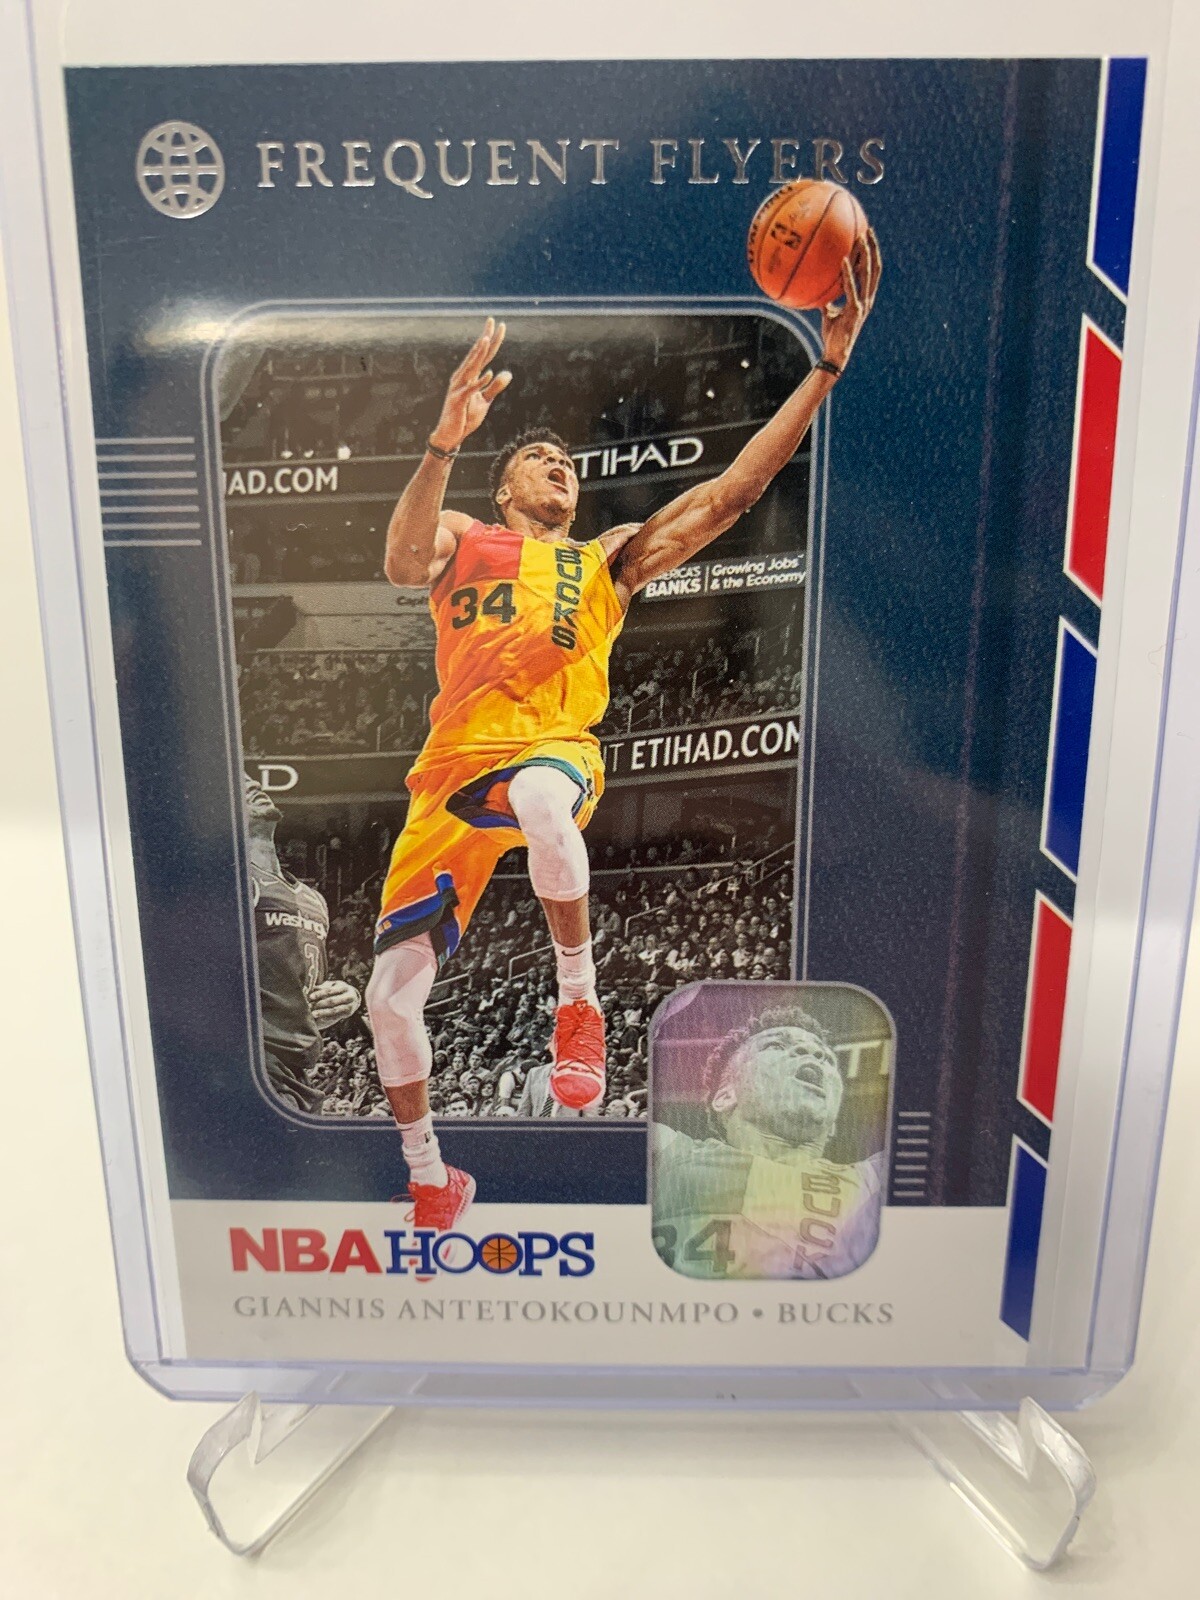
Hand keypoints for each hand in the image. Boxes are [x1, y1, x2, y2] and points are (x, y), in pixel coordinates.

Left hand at [308, 979, 361, 1030]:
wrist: (354, 998)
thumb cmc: (338, 990)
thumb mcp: (333, 986)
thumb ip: (322, 987)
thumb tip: (309, 989)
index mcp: (344, 987)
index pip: (330, 990)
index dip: (320, 993)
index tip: (310, 997)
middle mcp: (349, 996)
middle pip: (332, 1001)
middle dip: (320, 1004)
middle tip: (309, 1006)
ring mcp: (349, 1006)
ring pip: (334, 1010)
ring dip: (323, 1012)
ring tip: (313, 1014)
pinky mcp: (348, 1013)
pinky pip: (336, 1017)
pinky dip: (327, 1018)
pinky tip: (320, 1019)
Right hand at [429, 318, 511, 450]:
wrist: (451, 435)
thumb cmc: (465, 417)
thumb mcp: (484, 401)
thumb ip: (495, 387)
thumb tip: (507, 373)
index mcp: (470, 376)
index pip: (484, 355)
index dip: (492, 340)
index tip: (500, 325)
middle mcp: (462, 378)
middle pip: (477, 355)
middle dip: (485, 338)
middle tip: (492, 321)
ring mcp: (459, 388)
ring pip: (471, 368)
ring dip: (479, 354)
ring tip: (486, 340)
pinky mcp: (458, 401)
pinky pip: (470, 390)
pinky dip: (479, 383)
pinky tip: (488, 373)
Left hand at [820, 228, 881, 372]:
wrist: (835, 353)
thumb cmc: (831, 335)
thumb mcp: (828, 313)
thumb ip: (826, 299)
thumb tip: (817, 288)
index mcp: (864, 298)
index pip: (871, 271)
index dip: (872, 255)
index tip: (867, 237)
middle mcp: (867, 299)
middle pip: (875, 268)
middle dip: (873, 248)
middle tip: (869, 230)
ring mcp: (863, 304)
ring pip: (868, 274)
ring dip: (865, 255)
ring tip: (860, 238)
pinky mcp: (855, 310)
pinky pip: (851, 287)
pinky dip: (847, 273)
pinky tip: (842, 259)